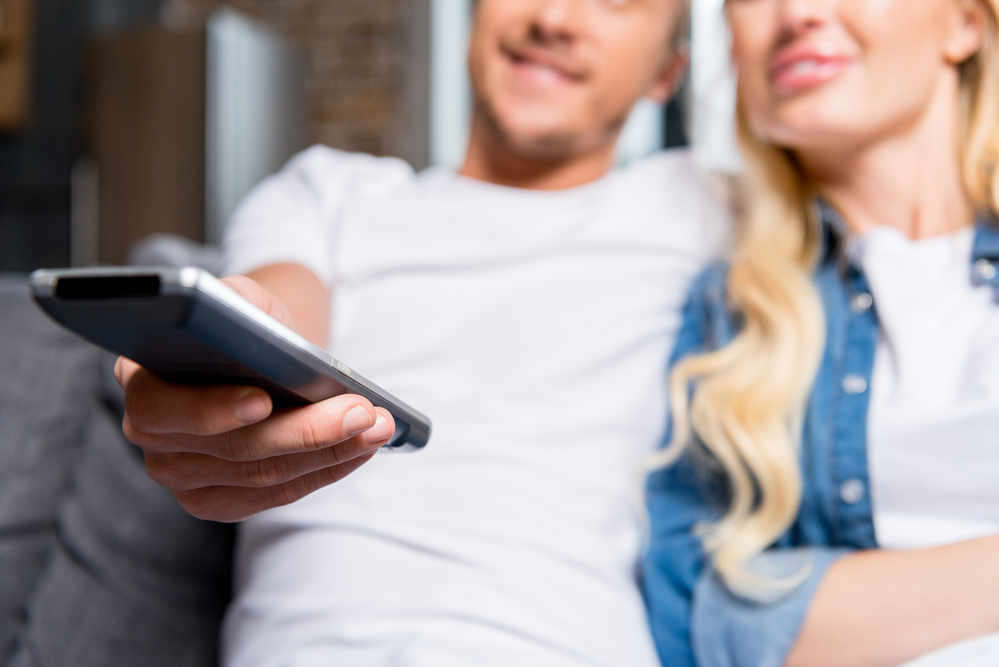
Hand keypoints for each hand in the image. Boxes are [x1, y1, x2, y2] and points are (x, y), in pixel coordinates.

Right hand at [114, 276, 394, 522]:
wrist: (251, 356)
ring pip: (264, 476)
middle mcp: (150, 437)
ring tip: (379, 425)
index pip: (161, 408)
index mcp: (138, 380)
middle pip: (232, 449)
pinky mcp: (216, 500)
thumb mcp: (239, 297)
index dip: (212, 410)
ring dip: (331, 451)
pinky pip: (276, 496)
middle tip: (363, 410)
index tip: (263, 401)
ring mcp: (180, 477)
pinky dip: (326, 471)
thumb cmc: (243, 324)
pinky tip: (363, 447)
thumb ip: (237, 303)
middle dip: (307, 431)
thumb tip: (252, 326)